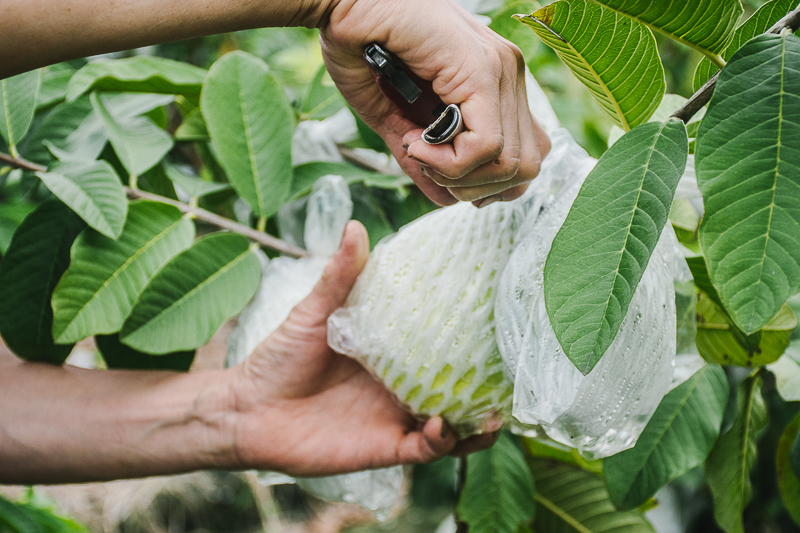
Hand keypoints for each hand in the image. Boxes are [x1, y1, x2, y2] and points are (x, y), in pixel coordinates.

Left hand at [230, 221, 497, 475]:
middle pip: (457, 389)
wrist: (247, 410)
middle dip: (487, 385)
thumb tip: (356, 225)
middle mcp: (401, 387)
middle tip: (512, 369)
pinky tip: (442, 424)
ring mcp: (396, 418)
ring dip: (477, 423)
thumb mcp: (315, 312)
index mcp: (391, 354)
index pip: (440, 347)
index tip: (495, 319)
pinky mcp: (384, 447)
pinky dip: (442, 440)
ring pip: (453, 425)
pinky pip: (426, 450)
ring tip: (495, 410)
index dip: (469, 340)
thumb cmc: (279, 358)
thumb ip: (340, 276)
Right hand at [320, 0, 550, 206]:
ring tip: (420, 152)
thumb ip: (428, 160)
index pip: (527, 154)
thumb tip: (447, 200)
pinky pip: (486, 145)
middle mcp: (509, 74)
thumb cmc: (364, 50)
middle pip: (528, 165)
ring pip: (512, 162)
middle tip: (431, 169)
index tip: (443, 176)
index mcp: (498, 83)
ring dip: (459, 176)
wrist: (342, 2)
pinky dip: (449, 162)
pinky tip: (417, 144)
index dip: (489, 183)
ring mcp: (501, 69)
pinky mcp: (481, 69)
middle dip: (476, 187)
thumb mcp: (399, 119)